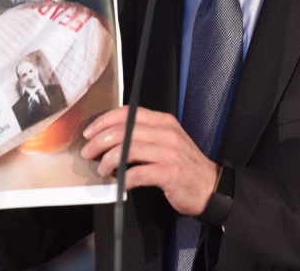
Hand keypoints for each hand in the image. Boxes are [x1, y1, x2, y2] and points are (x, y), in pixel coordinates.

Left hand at [81, 106, 217, 216]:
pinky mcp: (169, 173)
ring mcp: (169, 152)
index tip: (90, 133)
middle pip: (123, 130)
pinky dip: (124, 178)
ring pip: (127, 149)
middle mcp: (166, 133)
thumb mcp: (167, 142)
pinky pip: (138, 173)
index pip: (127, 113)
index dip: (104, 121)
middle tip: (89, 154)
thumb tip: (110, 139)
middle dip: (99, 142)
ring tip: (102, 169)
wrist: (210, 186)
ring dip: (108, 161)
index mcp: (163, 122)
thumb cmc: (184, 166)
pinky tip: (120, 183)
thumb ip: (143, 136)